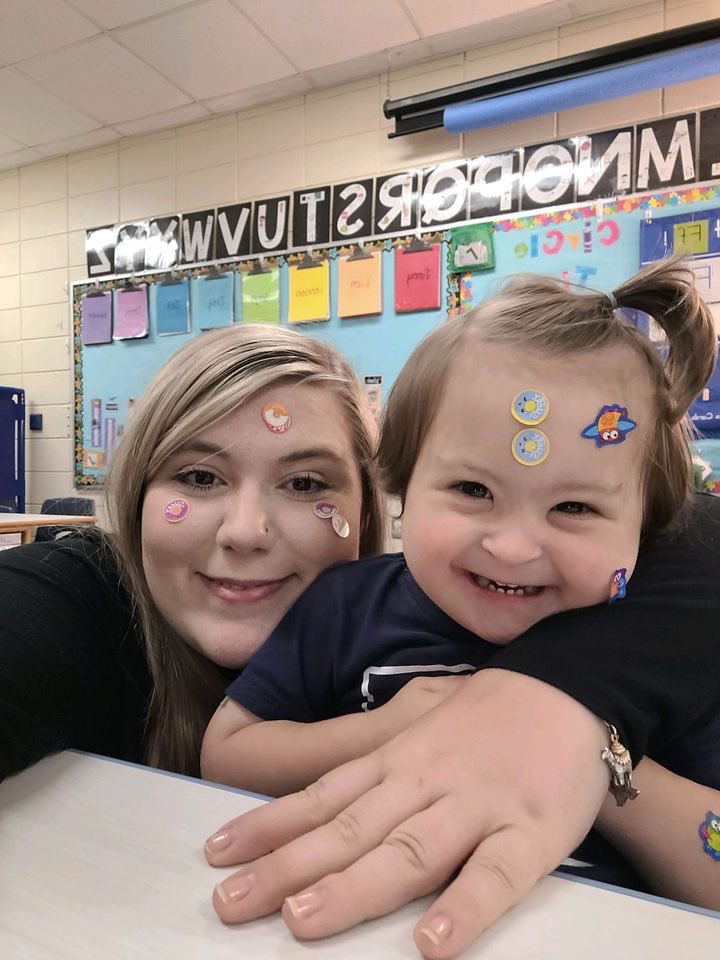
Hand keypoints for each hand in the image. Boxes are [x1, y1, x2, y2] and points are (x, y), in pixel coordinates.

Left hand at [204, 669, 607, 958]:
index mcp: (396, 759)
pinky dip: (464, 909)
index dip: (268, 826)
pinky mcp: (531, 831)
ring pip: (408, 851)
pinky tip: (432, 945)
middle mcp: (424, 781)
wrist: (567, 687)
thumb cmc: (487, 714)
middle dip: (286, 868)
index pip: (322, 796)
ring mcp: (476, 805)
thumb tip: (324, 798)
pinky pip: (496, 874)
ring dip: (354, 887)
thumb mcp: (418, 724)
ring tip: (302, 920)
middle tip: (231, 903)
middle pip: (348, 830)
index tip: (218, 854)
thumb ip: (375, 761)